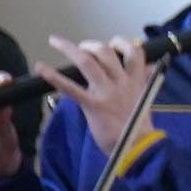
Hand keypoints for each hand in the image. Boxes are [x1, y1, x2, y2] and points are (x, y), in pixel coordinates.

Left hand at [44, 34, 153, 157]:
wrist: (138, 148)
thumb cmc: (139, 126)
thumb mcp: (145, 99)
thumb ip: (143, 82)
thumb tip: (150, 68)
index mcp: (136, 81)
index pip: (135, 52)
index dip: (122, 43)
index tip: (113, 45)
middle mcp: (122, 83)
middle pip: (106, 52)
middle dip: (91, 45)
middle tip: (83, 49)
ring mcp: (106, 93)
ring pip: (87, 62)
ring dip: (69, 49)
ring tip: (56, 42)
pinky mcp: (92, 105)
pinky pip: (70, 88)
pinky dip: (53, 76)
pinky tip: (40, 67)